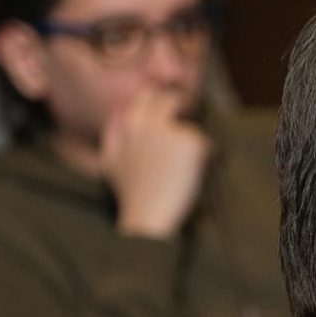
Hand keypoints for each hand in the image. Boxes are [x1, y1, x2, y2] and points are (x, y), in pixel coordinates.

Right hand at [104, 88, 211, 237]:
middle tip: (186, 134)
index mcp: (128, 123)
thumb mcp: (110, 161)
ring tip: (186, 167)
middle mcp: (148, 121)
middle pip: (171, 101)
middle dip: (181, 110)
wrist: (148, 218)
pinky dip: (204, 157)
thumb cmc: (131, 194)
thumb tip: (122, 110)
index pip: (148, 98)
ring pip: (189, 125)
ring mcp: (170, 130)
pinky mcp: (191, 142)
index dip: (160, 106)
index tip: (170, 117)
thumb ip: (114, 132)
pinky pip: (205, 143)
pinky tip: (193, 176)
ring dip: (191, 141)